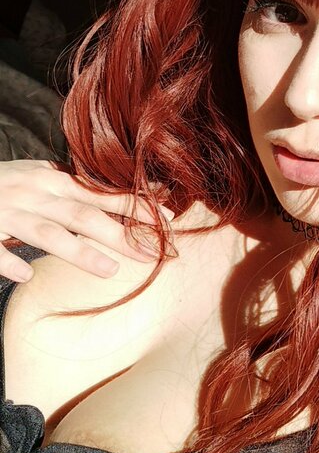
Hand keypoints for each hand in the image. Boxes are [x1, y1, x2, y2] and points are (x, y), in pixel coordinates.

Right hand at [0, 159, 173, 281]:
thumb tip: (122, 197)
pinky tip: (26, 275)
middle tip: (153, 253)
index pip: (100, 193)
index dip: (134, 206)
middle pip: (82, 215)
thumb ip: (74, 188)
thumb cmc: (4, 183)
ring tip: (109, 270)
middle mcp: (32, 194)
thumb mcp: (38, 177)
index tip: (167, 220)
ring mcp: (6, 212)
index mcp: (50, 180)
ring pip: (46, 233)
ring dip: (79, 251)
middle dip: (120, 234)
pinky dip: (10, 262)